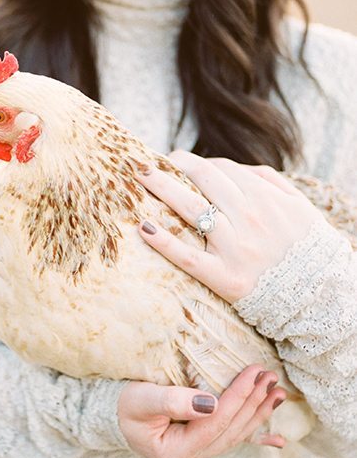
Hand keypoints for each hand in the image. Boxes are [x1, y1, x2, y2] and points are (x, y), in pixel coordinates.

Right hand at [118, 365, 285, 457]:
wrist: (114, 414)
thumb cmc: (125, 404)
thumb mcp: (141, 399)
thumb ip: (173, 401)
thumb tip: (211, 403)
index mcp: (175, 453)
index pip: (215, 423)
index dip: (237, 397)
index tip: (253, 372)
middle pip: (230, 430)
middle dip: (253, 402)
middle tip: (270, 376)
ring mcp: (197, 455)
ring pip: (235, 435)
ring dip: (259, 413)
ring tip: (277, 392)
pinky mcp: (201, 445)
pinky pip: (232, 441)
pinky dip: (256, 438)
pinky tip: (278, 440)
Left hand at [136, 151, 323, 302]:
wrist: (320, 296)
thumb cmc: (306, 247)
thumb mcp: (298, 205)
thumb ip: (269, 181)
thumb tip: (236, 167)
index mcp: (263, 198)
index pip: (221, 168)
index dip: (194, 162)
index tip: (177, 161)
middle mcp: (247, 218)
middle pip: (201, 180)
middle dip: (173, 165)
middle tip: (147, 162)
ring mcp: (234, 247)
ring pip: (190, 209)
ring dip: (161, 187)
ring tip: (138, 176)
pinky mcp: (225, 277)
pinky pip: (187, 256)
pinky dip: (163, 242)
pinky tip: (144, 228)